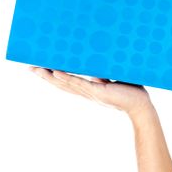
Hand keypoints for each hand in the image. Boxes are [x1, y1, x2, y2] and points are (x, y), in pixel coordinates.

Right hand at [30, 67, 152, 117]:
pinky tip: (56, 73)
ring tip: (36, 69)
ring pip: (67, 84)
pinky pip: (80, 84)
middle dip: (45, 76)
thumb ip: (103, 73)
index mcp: (90, 90)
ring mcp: (91, 93)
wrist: (141, 106)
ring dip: (51, 77)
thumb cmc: (131, 92)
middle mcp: (87, 93)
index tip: (41, 69)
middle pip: (61, 84)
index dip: (54, 77)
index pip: (68, 83)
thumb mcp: (113, 78)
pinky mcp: (99, 92)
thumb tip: (95, 65)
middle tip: (29, 68)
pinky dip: (68, 78)